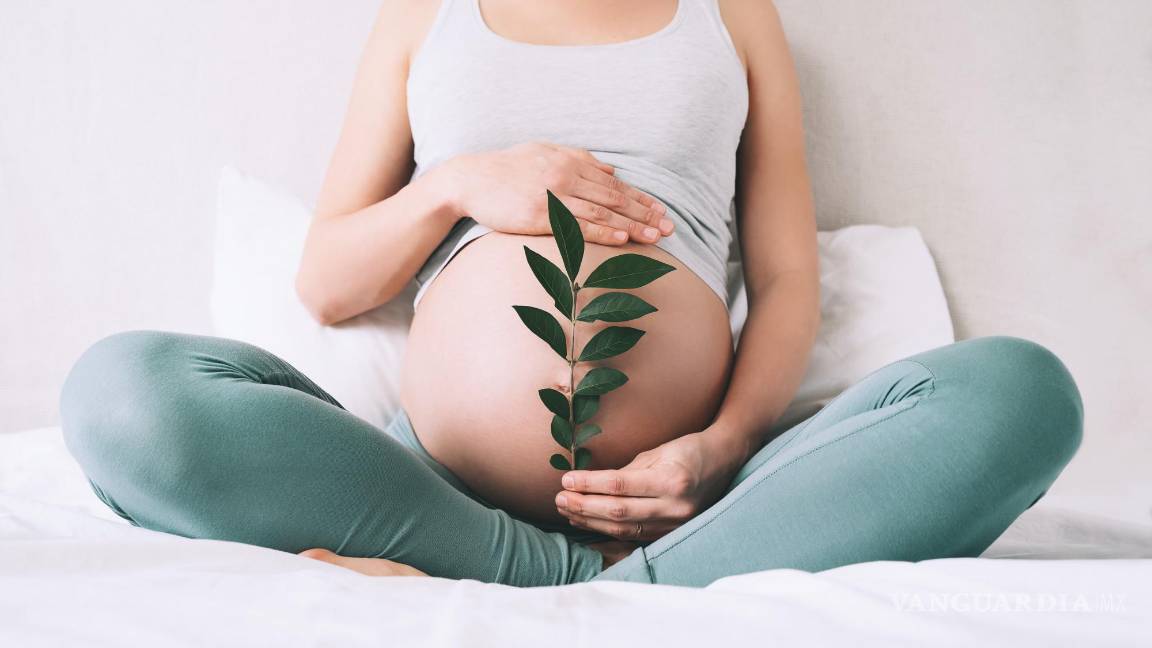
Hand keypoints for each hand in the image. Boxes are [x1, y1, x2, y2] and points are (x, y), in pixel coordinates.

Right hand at [442, 141, 675, 244]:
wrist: (469, 179)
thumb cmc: (505, 169)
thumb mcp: (544, 153)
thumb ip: (578, 159)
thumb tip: (610, 170)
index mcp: (570, 161)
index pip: (614, 184)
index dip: (641, 198)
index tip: (662, 211)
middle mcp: (566, 176)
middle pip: (614, 197)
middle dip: (645, 213)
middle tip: (670, 227)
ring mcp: (553, 195)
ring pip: (602, 211)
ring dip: (631, 225)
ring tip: (655, 236)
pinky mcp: (539, 214)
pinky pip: (577, 224)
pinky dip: (602, 231)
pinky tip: (621, 238)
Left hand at [555, 429, 751, 541]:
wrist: (724, 461)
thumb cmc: (687, 450)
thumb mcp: (658, 453)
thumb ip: (627, 471)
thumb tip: (591, 483)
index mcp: (671, 480)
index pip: (620, 486)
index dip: (589, 485)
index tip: (567, 480)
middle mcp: (675, 506)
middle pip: (619, 512)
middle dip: (584, 506)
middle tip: (559, 498)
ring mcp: (675, 524)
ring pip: (623, 529)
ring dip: (591, 521)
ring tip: (568, 510)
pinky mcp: (672, 533)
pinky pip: (634, 537)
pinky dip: (608, 533)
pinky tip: (588, 525)